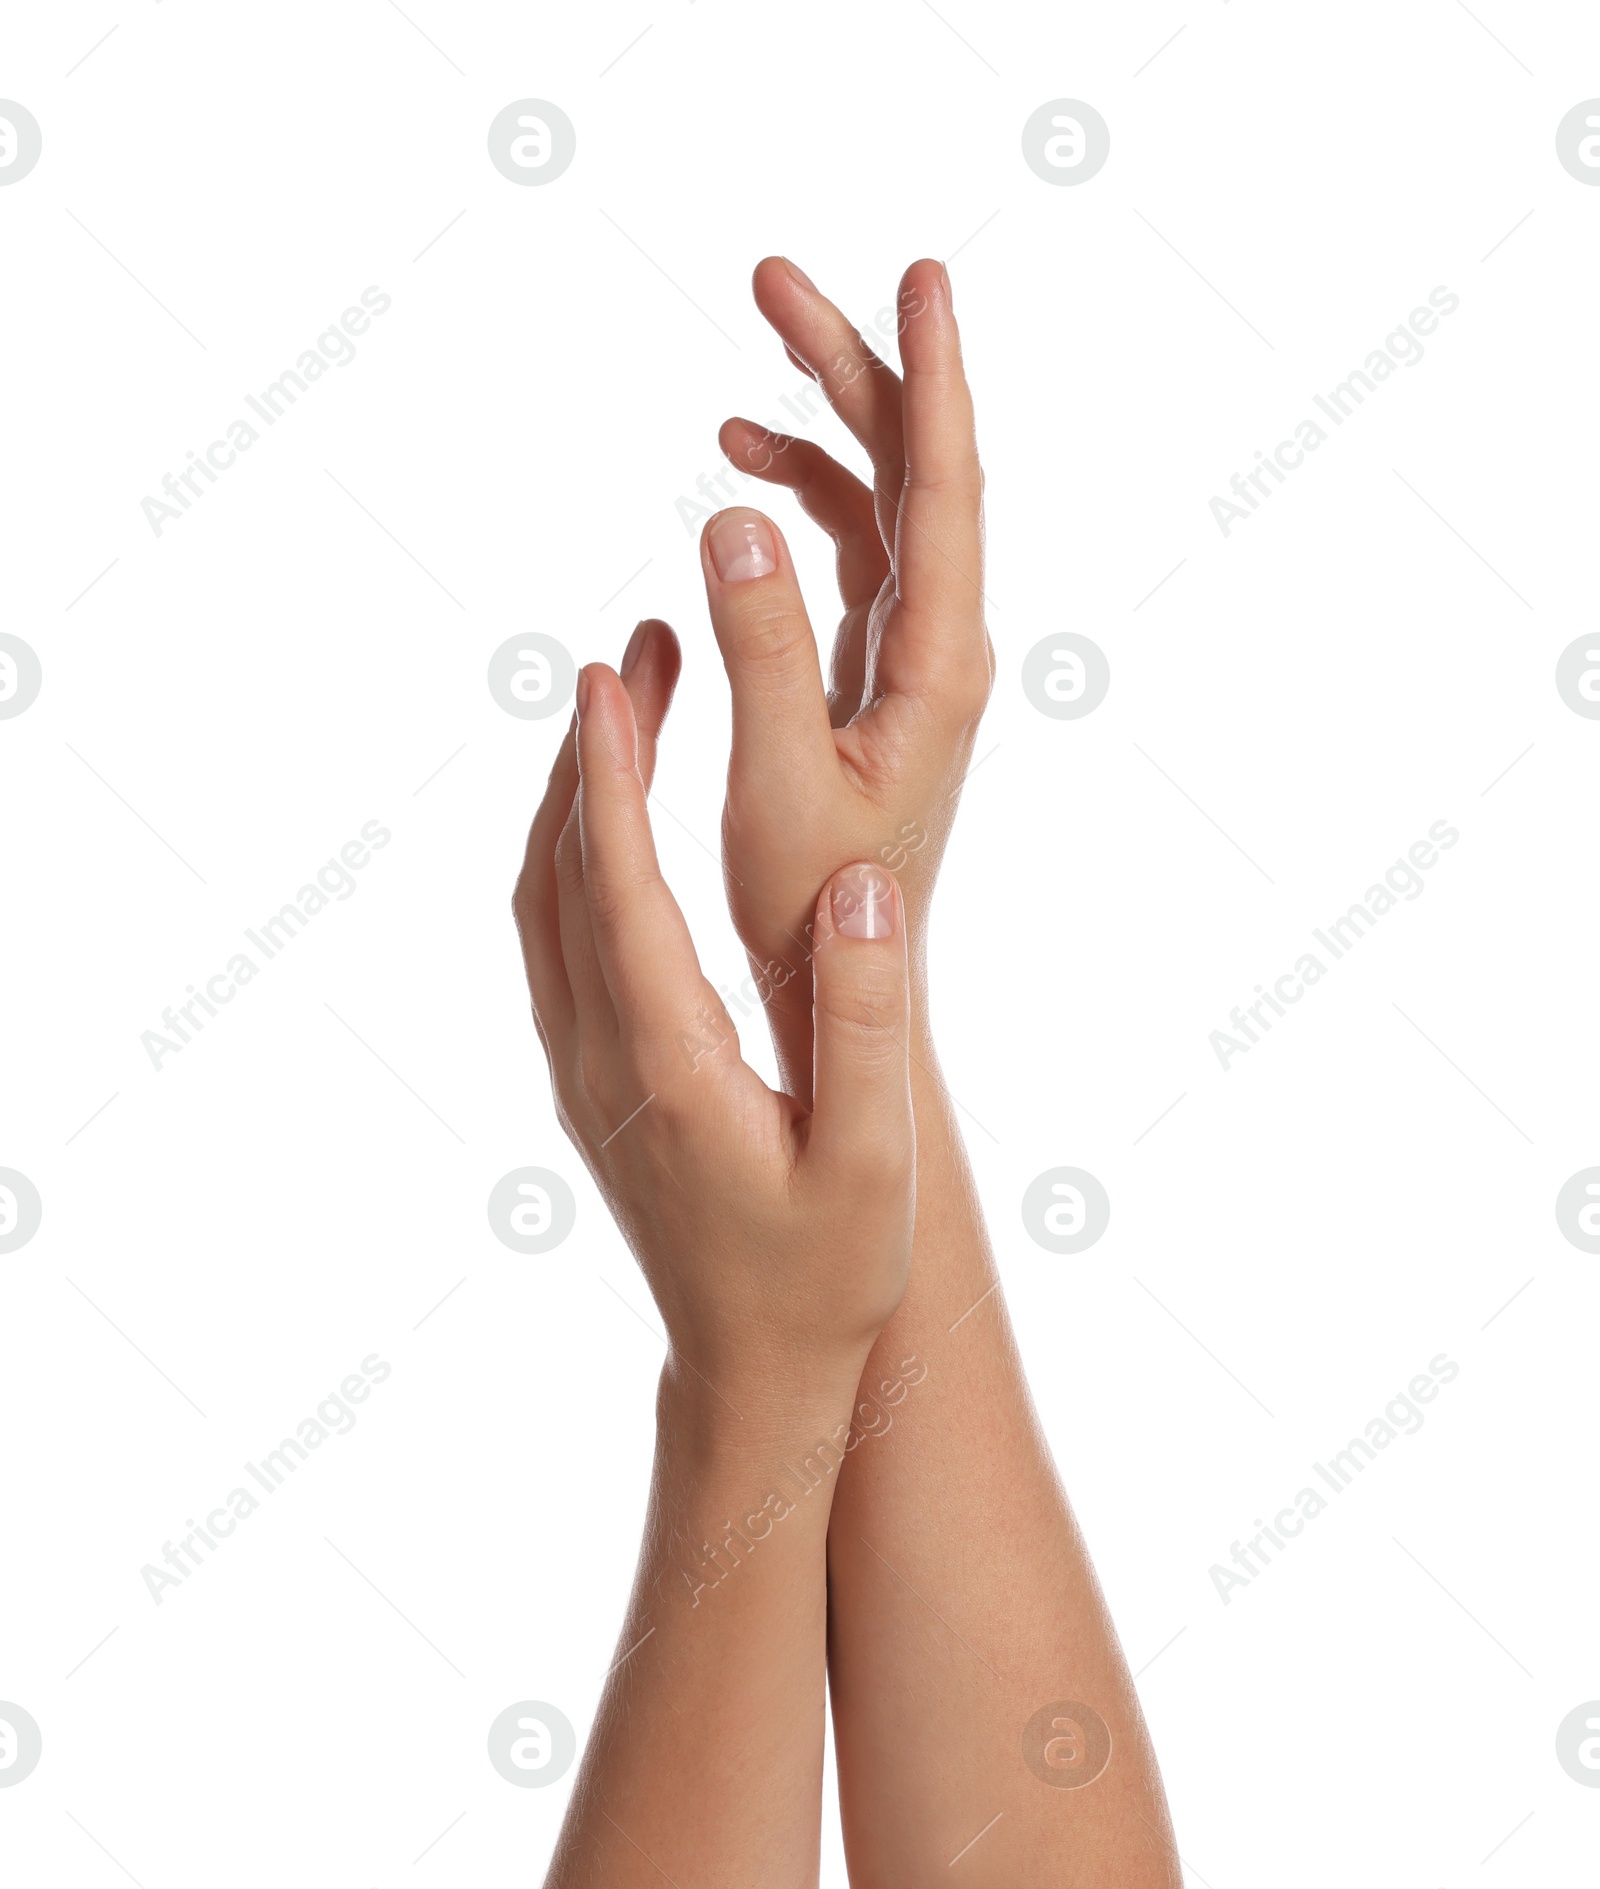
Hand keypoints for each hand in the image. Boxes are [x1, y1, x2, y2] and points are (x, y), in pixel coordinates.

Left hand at [512, 628, 915, 1405]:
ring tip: (629, 705)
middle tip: (638, 650)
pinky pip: (557, 943)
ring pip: (547, 907)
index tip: (607, 676)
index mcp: (668, 1067)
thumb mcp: (873, 1163)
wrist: (753, 1369)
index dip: (606, 778)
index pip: (617, 893)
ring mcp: (584, 1072)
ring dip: (574, 799)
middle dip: (588, 754)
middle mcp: (602, 1059)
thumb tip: (860, 882)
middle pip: (562, 877)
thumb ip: (867, 1023)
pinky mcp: (593, 1081)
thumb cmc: (825, 1275)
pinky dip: (574, 858)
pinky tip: (612, 820)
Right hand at [700, 257, 991, 1087]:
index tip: (920, 274)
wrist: (843, 973)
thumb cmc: (815, 897)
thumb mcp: (778, 775)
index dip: (931, 377)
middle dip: (855, 366)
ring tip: (755, 354)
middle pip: (912, 470)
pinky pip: (850, 549)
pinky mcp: (874, 666)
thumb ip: (763, 643)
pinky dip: (801, 498)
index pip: (944, 489)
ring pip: (880, 501)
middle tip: (773, 279)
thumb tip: (734, 506)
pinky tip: (741, 471)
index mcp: (938, 662)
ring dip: (824, 423)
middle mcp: (940, 641)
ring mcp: (910, 650)